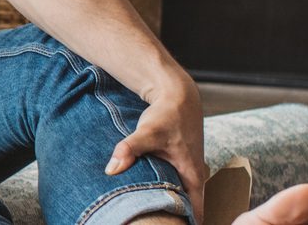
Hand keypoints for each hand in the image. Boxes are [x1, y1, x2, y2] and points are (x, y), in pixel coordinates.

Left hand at [108, 85, 206, 221]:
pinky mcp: (182, 164)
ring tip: (148, 218)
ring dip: (169, 206)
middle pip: (188, 208)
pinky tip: (149, 196)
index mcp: (193, 176)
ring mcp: (190, 170)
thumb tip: (111, 169)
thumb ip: (129, 149)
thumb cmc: (167, 114)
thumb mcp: (147, 132)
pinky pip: (176, 185)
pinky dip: (166, 192)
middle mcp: (196, 177)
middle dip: (174, 219)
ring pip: (182, 196)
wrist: (178, 94)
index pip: (196, 213)